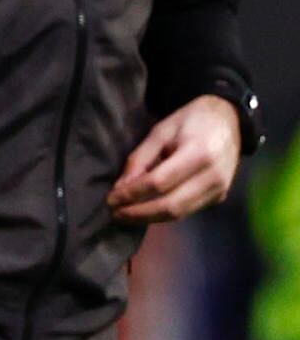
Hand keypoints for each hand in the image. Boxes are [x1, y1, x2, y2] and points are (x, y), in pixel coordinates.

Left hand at [108, 94, 242, 223]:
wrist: (227, 121)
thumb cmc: (189, 122)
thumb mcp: (160, 132)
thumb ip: (140, 159)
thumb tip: (121, 188)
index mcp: (199, 154)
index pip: (160, 182)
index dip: (133, 194)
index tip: (111, 199)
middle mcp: (214, 177)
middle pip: (172, 205)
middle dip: (140, 213)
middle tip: (115, 214)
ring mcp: (220, 190)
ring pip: (180, 214)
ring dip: (150, 218)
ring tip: (126, 216)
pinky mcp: (220, 197)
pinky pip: (188, 210)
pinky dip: (164, 214)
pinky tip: (146, 211)